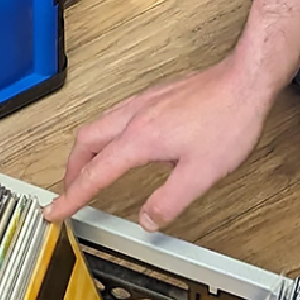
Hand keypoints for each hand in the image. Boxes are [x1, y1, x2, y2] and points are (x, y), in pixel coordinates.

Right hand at [45, 54, 274, 230]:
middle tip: (69, 193)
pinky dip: (105, 135)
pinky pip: (116, 115)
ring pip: (99, 124)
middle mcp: (135, 116)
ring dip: (86, 150)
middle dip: (71, 170)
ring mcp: (144, 101)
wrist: (246, 79)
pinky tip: (122, 144)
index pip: (94, 174)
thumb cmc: (228, 120)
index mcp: (139, 139)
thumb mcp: (201, 174)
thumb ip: (169, 201)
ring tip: (88, 170)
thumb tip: (146, 220)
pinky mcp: (156, 95)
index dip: (71, 196)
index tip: (54, 211)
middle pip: (84, 142)